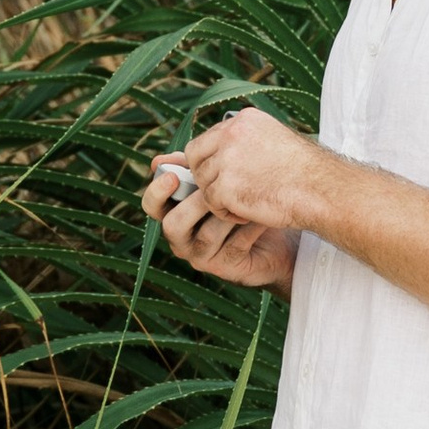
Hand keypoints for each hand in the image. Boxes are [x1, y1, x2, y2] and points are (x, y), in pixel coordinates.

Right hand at [142, 138, 300, 294]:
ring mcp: (203, 258)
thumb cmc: (242, 201)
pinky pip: (234, 246)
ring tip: (243, 198)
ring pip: (206, 236)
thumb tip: (160, 159)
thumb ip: (193, 170)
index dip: (157, 192)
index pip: (152, 206)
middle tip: (212, 189)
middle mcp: (182, 240)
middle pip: (172, 225)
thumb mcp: (219, 182)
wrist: (276, 234)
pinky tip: (261, 214)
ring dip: (225, 214)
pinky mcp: (226, 269)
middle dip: (193, 204)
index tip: (173, 175)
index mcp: (174, 215)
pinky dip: (248, 228)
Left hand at [175, 106, 326, 234]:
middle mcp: (232, 134)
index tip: (225, 176)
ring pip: (203, 181)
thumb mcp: (273, 142)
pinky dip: (225, 213)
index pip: (208, 138)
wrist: (321, 190)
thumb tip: (214, 155)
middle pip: (196, 157)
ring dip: (218, 197)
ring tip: (244, 204)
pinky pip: (210, 202)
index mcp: (244, 120)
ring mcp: (227, 159)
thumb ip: (244, 143)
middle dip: (207, 177)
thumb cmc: (304, 172)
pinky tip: (245, 214)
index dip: (212, 161)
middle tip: (228, 192)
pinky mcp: (226, 186)